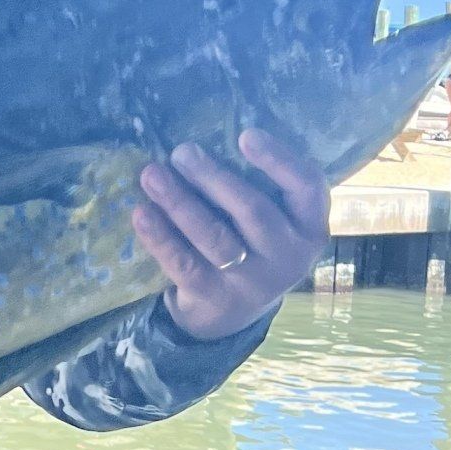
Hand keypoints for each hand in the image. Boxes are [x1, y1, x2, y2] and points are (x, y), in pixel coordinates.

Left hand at [135, 130, 330, 342]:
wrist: (232, 314)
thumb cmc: (251, 244)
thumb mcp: (273, 219)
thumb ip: (260, 185)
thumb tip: (210, 135)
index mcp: (309, 227)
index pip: (306, 187)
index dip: (279, 160)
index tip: (246, 135)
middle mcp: (289, 257)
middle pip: (252, 211)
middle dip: (213, 178)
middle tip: (181, 152)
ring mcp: (252, 283)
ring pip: (215, 238)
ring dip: (180, 202)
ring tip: (152, 175)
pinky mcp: (215, 300)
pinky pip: (184, 264)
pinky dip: (161, 237)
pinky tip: (142, 213)